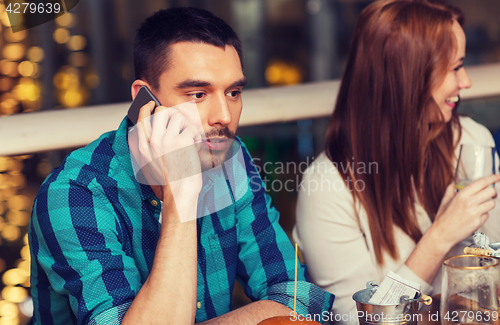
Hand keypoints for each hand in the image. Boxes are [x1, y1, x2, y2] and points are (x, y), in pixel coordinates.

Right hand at [130, 101, 202, 218]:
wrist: (180, 192)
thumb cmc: (170, 180)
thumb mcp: (152, 163)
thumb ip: (152, 145)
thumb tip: (159, 123)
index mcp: (143, 147)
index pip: (141, 119)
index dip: (147, 108)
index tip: (152, 104)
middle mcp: (153, 141)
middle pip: (162, 111)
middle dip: (173, 114)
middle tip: (180, 124)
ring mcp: (166, 140)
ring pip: (179, 117)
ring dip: (187, 126)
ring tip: (189, 140)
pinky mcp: (181, 141)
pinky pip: (192, 128)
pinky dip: (197, 136)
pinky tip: (195, 146)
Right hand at [432, 174, 499, 248]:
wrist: (442, 233)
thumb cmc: (443, 218)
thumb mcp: (445, 201)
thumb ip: (450, 190)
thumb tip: (453, 183)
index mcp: (462, 195)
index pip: (482, 182)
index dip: (492, 178)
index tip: (497, 176)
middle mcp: (469, 202)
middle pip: (491, 191)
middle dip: (493, 192)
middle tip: (490, 194)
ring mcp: (475, 212)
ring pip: (492, 203)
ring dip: (489, 204)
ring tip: (481, 206)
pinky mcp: (478, 222)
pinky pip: (487, 215)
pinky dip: (483, 215)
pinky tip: (475, 217)